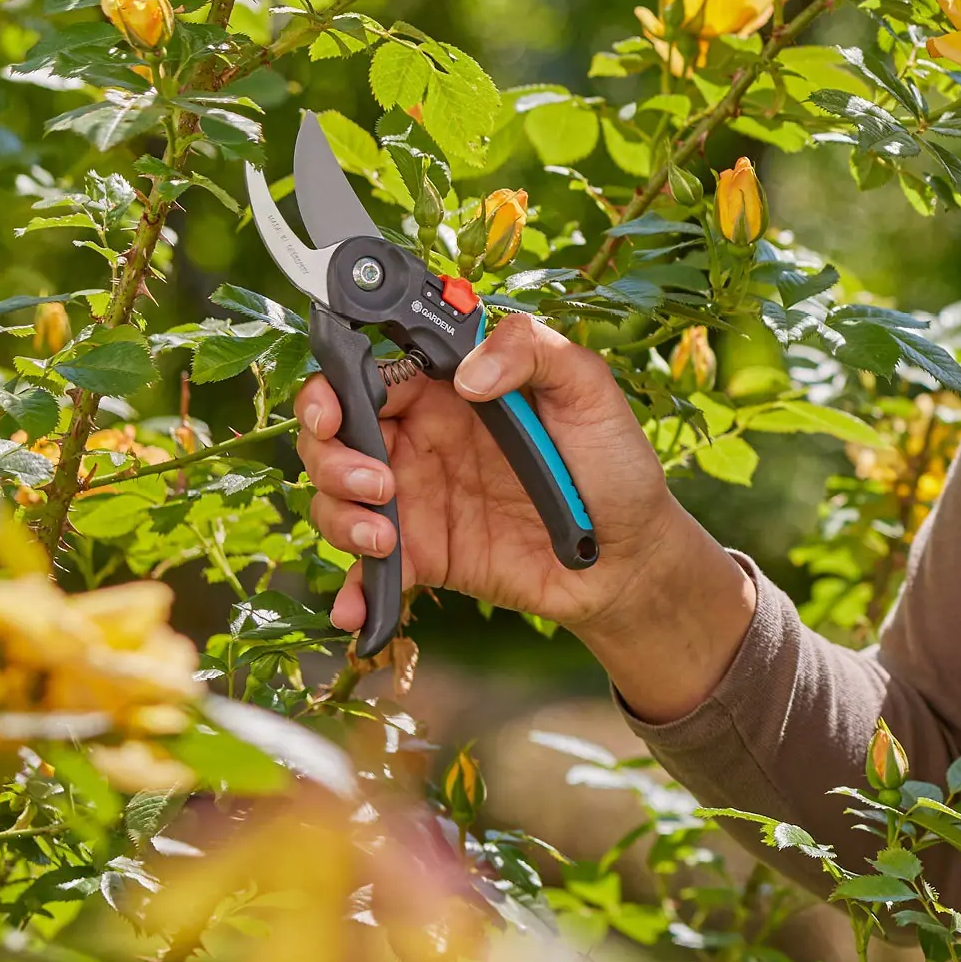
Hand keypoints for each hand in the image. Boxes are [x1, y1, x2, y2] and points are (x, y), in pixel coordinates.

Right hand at [294, 312, 752, 716]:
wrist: (631, 559)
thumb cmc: (616, 467)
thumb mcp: (590, 392)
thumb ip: (534, 352)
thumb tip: (467, 372)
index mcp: (452, 391)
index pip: (370, 375)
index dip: (335, 389)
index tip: (334, 412)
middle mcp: (424, 441)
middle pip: (334, 436)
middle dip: (329, 457)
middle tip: (375, 484)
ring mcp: (418, 499)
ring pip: (336, 498)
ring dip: (339, 517)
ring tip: (385, 539)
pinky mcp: (424, 555)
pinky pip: (369, 570)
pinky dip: (353, 590)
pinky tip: (357, 609)